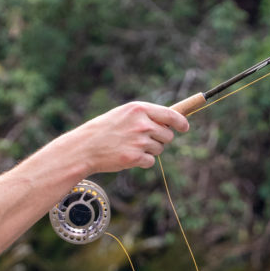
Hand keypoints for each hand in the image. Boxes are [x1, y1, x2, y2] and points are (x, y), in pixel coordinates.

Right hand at [73, 101, 189, 172]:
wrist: (85, 147)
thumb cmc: (105, 129)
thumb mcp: (124, 114)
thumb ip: (146, 116)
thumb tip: (172, 122)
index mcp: (139, 109)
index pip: (170, 115)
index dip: (180, 122)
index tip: (184, 127)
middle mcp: (142, 124)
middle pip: (167, 135)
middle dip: (160, 139)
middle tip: (141, 139)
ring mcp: (139, 141)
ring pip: (159, 149)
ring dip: (149, 150)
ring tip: (130, 146)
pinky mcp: (135, 158)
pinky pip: (150, 161)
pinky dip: (142, 161)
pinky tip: (127, 156)